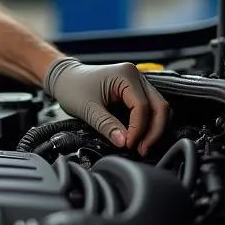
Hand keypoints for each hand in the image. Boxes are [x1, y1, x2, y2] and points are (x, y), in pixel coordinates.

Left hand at [42, 58, 169, 155]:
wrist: (64, 78)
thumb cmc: (72, 87)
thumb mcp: (87, 109)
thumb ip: (107, 125)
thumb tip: (124, 142)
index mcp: (126, 75)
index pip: (142, 106)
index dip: (138, 129)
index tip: (129, 144)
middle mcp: (136, 76)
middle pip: (159, 106)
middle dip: (154, 131)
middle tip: (142, 150)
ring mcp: (138, 82)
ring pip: (159, 108)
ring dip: (154, 129)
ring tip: (142, 147)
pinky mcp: (136, 91)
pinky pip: (151, 108)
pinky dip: (149, 124)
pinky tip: (140, 138)